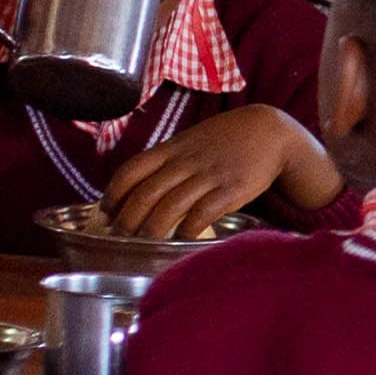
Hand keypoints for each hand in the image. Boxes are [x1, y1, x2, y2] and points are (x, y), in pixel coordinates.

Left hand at [104, 103, 333, 237]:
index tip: (106, 213)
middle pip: (145, 194)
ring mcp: (208, 176)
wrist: (269, 131)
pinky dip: (187, 230)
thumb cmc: (224, 140)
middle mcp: (185, 162)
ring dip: (152, 229)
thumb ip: (165, 162)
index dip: (113, 194)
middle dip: (128, 220)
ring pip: (170, 206)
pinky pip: (202, 214)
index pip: (130, 171)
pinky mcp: (231, 190)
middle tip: (120, 237)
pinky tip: (180, 239)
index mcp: (171, 149)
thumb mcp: (190, 142)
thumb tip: (137, 189)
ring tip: (144, 243)